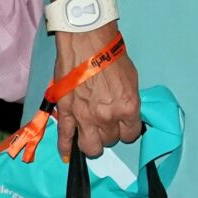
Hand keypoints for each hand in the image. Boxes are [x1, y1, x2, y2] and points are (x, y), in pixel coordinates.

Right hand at [51, 24, 142, 159]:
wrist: (87, 42)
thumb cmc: (112, 55)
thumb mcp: (131, 79)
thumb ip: (128, 100)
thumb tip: (125, 111)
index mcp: (127, 107)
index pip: (131, 133)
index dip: (128, 129)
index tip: (124, 125)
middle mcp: (108, 117)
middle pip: (111, 140)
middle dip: (111, 134)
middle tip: (108, 124)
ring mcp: (86, 117)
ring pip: (91, 147)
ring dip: (93, 144)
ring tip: (93, 137)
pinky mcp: (67, 114)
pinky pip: (65, 138)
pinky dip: (66, 149)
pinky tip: (67, 155)